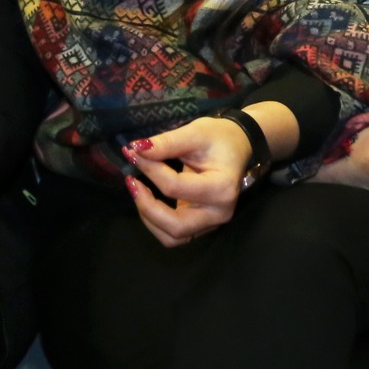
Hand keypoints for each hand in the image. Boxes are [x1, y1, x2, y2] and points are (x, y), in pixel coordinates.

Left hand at [122, 116, 252, 247]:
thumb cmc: (219, 138)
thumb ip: (166, 143)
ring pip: (172, 237)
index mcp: (221, 188)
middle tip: (131, 182)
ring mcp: (211, 223)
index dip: (150, 170)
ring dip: (149, 218)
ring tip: (138, 191)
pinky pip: (174, 234)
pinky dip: (156, 222)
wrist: (237, 146)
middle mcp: (218, 213)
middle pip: (176, 226)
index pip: (175, 186)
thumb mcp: (195, 132)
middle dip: (147, 206)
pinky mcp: (202, 226)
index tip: (134, 152)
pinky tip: (148, 200)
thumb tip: (137, 149)